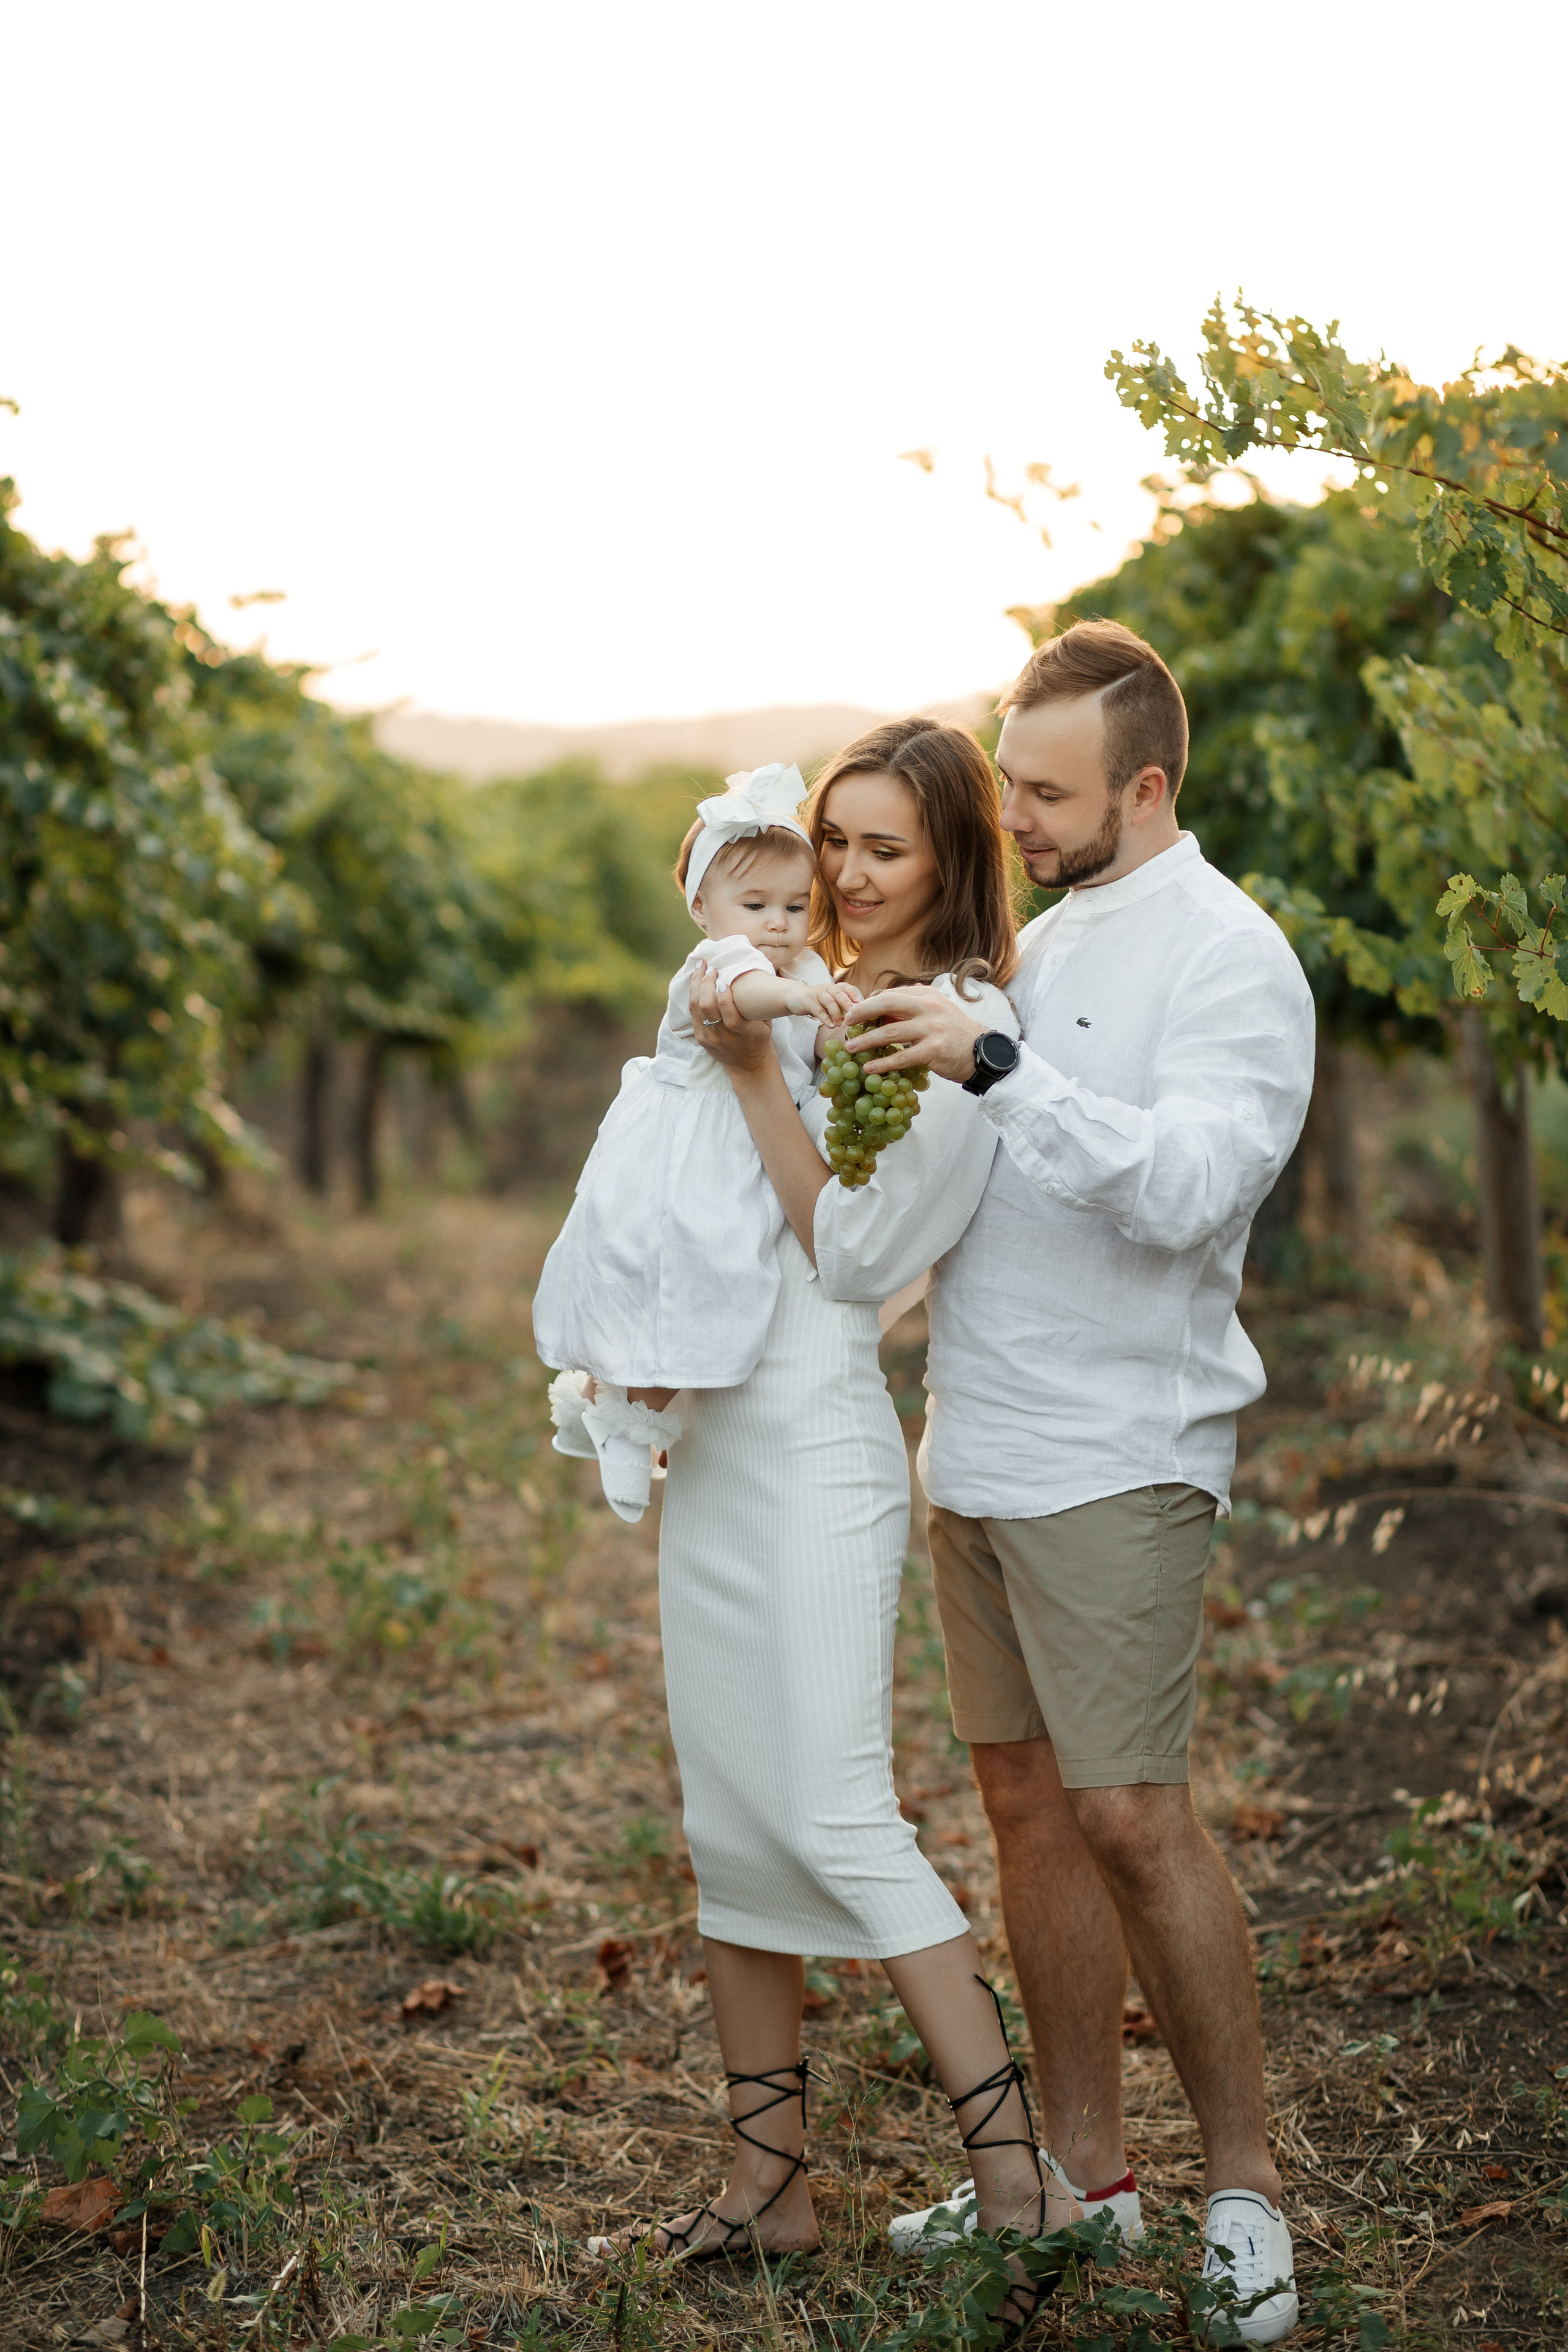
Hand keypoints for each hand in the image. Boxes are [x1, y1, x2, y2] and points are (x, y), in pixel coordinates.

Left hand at [689, 966, 776, 1077]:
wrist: (749, 1066)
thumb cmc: (759, 1039)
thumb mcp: (765, 1023)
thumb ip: (757, 1004)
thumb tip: (755, 973)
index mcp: (743, 1034)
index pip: (730, 1017)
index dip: (724, 998)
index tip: (724, 981)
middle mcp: (724, 1037)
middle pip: (707, 1008)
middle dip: (706, 983)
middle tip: (711, 967)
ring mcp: (709, 1038)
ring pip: (695, 1008)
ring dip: (696, 985)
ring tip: (700, 968)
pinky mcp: (700, 1038)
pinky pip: (692, 1013)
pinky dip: (693, 995)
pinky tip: (695, 982)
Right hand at [787, 977, 862, 1024]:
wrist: (795, 997)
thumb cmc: (816, 1001)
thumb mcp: (828, 1001)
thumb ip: (839, 1007)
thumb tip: (850, 1018)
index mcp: (833, 987)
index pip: (845, 987)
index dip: (852, 993)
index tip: (858, 1002)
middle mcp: (826, 988)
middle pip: (838, 993)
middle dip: (847, 1004)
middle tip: (852, 1015)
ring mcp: (817, 994)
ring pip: (829, 1002)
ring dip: (836, 1014)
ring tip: (839, 1024)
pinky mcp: (809, 1002)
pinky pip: (819, 1011)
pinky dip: (826, 1019)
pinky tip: (831, 1025)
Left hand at [848, 985, 990, 1082]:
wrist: (981, 1053)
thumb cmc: (954, 1033)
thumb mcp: (936, 1011)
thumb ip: (911, 1006)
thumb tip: (878, 1003)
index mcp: (928, 995)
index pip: (892, 994)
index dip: (869, 1003)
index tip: (854, 1013)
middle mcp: (929, 1007)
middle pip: (886, 1004)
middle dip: (862, 1012)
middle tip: (847, 1022)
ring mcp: (932, 1028)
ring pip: (889, 1033)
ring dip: (866, 1041)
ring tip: (850, 1048)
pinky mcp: (933, 1050)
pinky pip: (900, 1057)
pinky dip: (882, 1064)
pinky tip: (869, 1068)